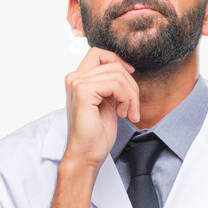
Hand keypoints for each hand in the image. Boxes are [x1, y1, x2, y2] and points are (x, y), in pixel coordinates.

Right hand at [63, 47, 139, 170]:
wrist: (87, 154)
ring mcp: (77, 83)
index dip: (117, 61)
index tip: (131, 75)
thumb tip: (125, 69)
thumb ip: (109, 84)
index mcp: (78, 79)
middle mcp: (74, 78)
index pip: (98, 53)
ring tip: (129, 113)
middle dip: (131, 86)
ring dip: (131, 95)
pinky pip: (115, 84)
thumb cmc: (96, 133)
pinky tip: (123, 114)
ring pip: (117, 74)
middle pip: (113, 65)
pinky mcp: (83, 92)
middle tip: (133, 108)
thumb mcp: (106, 102)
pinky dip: (126, 98)